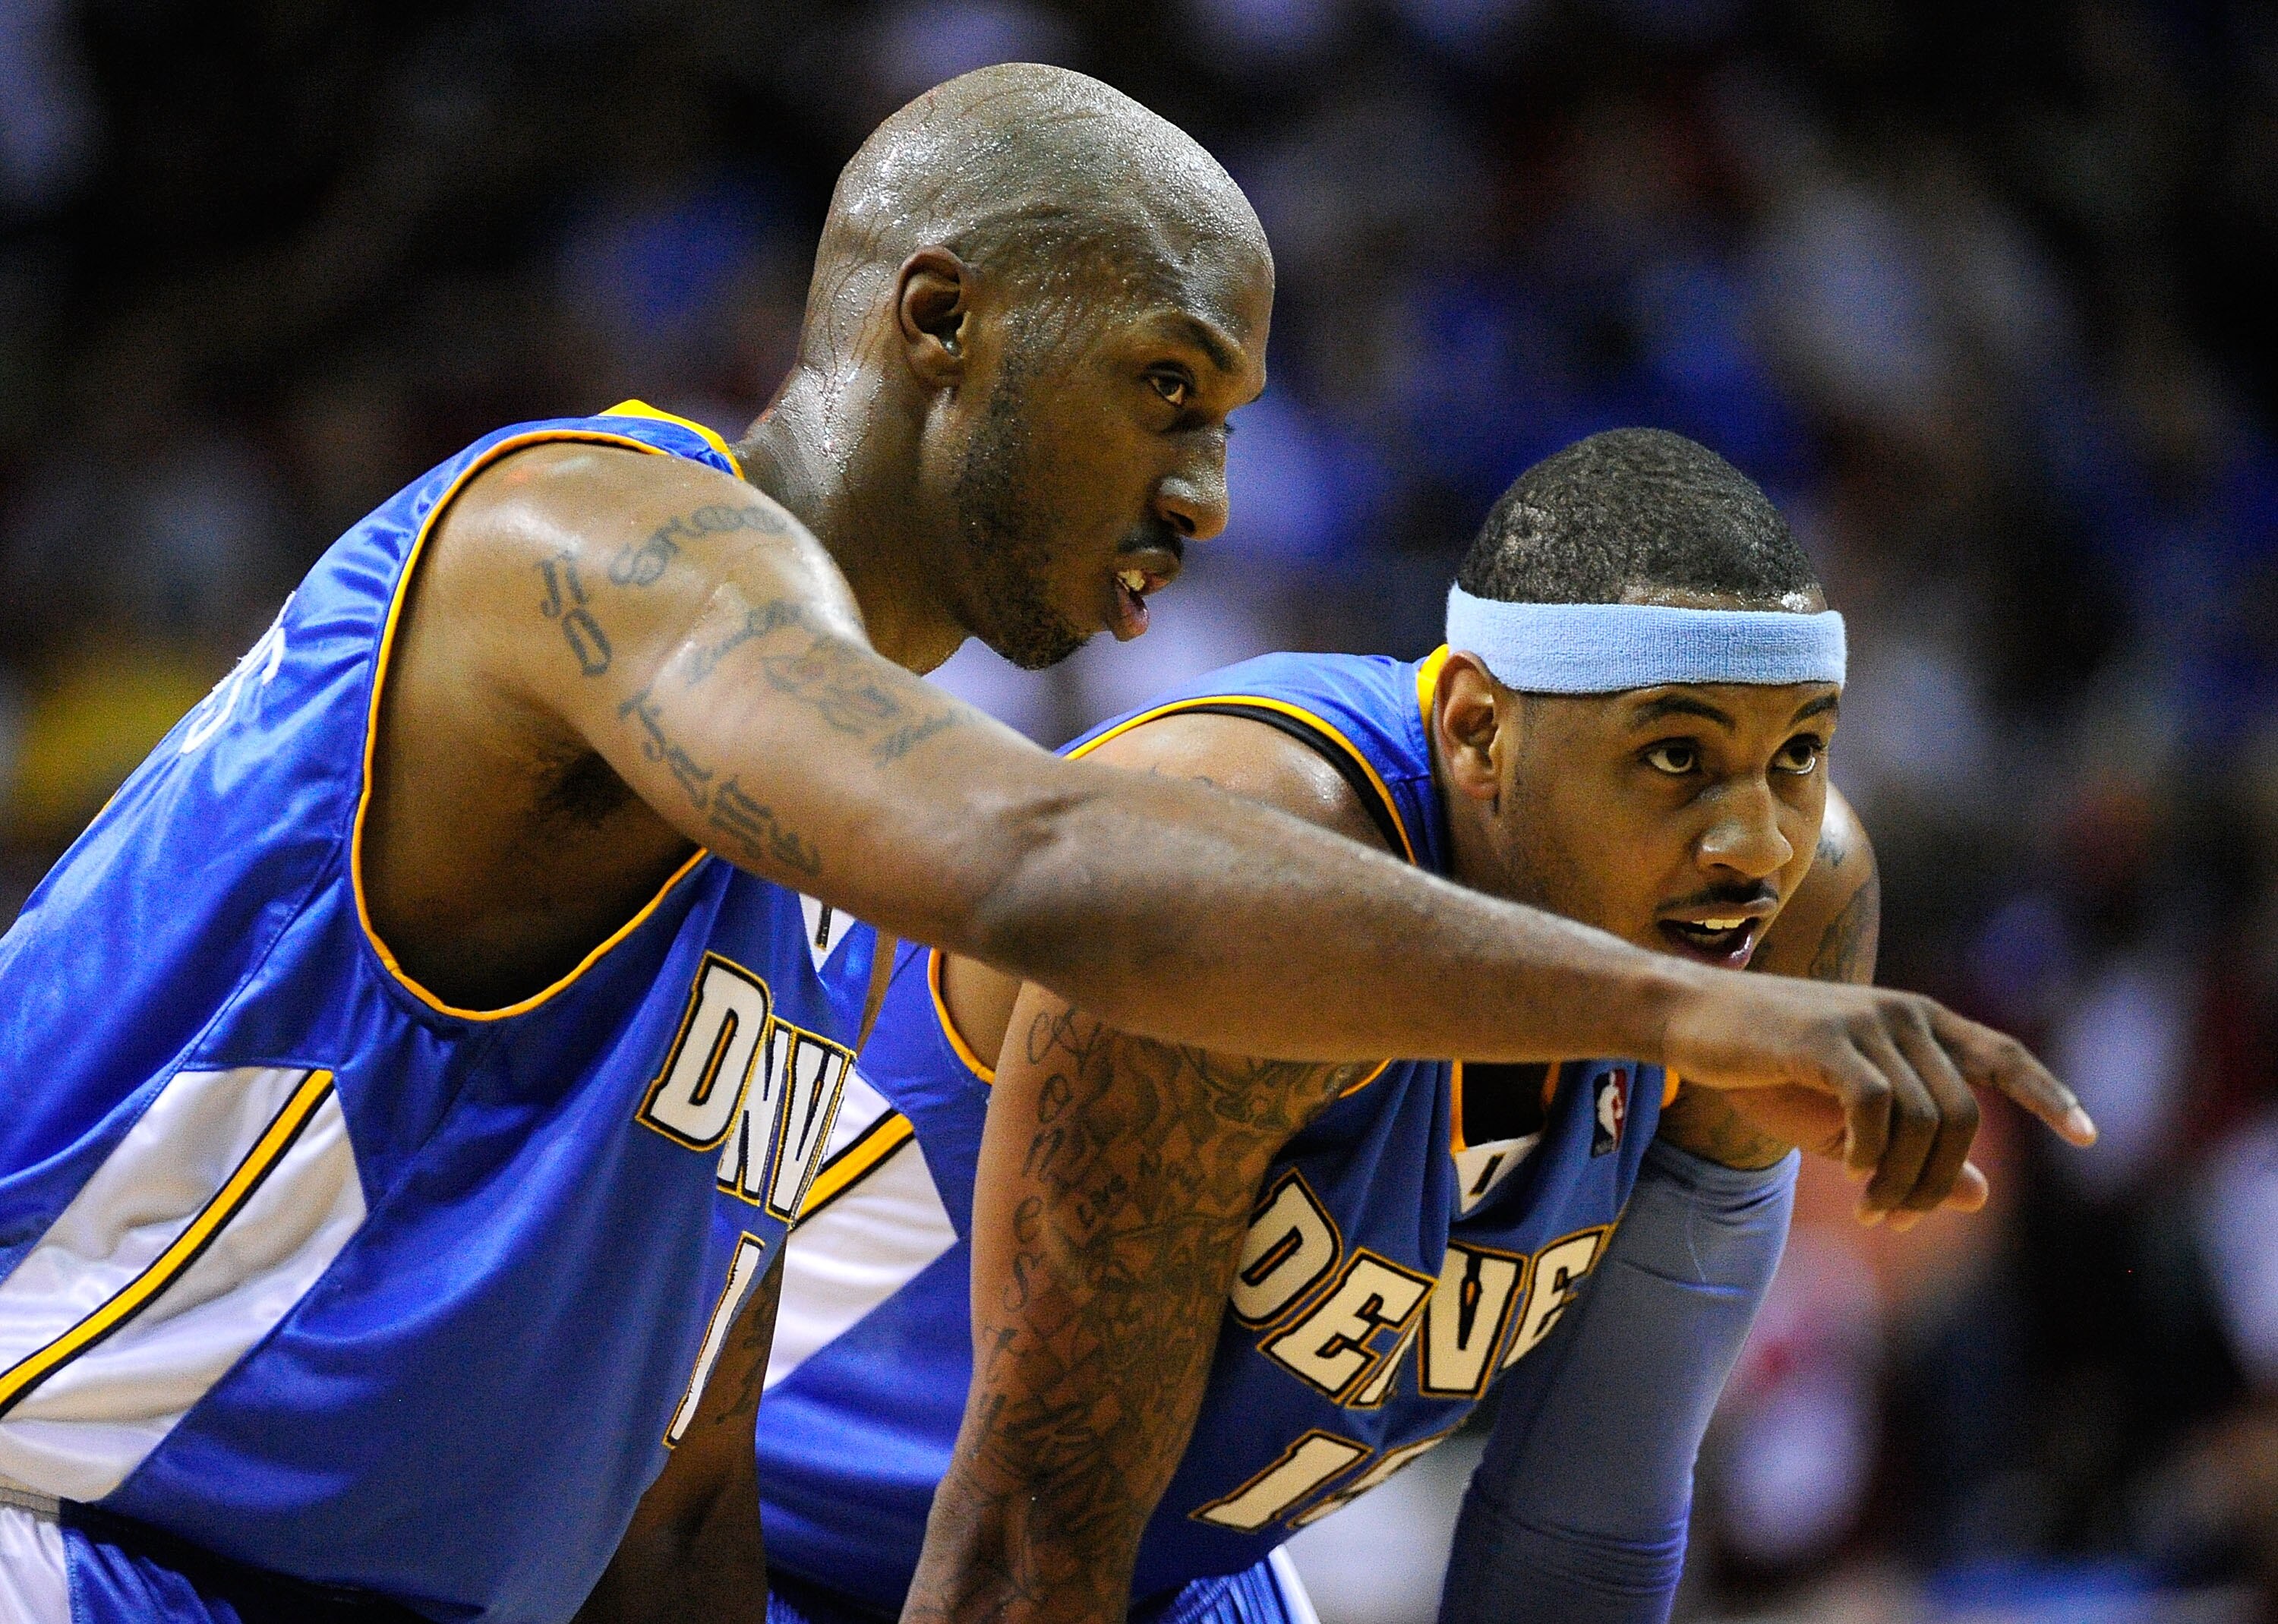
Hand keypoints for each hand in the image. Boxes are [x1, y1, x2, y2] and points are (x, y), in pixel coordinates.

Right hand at [1661, 974, 2093, 1220]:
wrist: (1690, 1021)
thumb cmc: (1767, 1069)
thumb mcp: (1846, 1122)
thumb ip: (1912, 1151)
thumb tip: (1981, 1196)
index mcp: (1918, 1022)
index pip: (2002, 1055)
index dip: (2048, 1094)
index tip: (2089, 1137)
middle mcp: (1905, 1014)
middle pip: (1962, 1116)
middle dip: (1937, 1182)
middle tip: (1897, 1221)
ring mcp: (1869, 1021)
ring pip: (1925, 1120)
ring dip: (1904, 1181)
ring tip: (1873, 1210)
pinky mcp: (1831, 1039)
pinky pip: (1878, 1110)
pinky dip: (1873, 1155)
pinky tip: (1854, 1177)